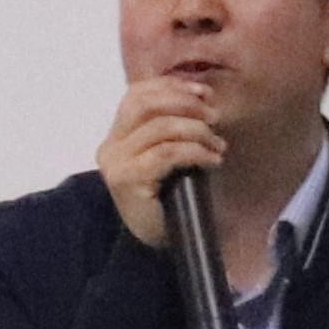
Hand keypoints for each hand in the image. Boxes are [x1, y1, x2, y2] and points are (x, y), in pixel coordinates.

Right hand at [98, 77, 223, 250]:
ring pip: (160, 128)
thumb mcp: (168, 154)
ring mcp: (116, 164)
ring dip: (197, 132)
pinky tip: (212, 160)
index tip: (204, 92)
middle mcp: (110, 147)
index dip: (171, 86)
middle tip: (214, 117)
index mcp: (116, 136)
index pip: (136, 95)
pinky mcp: (127, 180)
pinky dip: (195, 151)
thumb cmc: (168, 198)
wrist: (158, 243)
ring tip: (217, 145)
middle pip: (145, 105)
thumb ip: (172, 126)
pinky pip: (167, 153)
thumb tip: (201, 96)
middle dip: (185, 103)